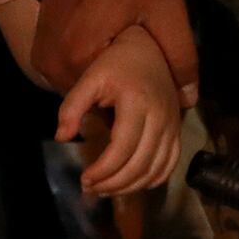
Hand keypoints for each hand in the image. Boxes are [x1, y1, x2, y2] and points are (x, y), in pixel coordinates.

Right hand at [31, 0, 198, 101]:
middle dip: (117, 99)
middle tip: (142, 85)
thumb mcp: (165, 7)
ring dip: (100, 90)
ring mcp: (43, 63)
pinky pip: (67, 79)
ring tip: (124, 76)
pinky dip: (86, 76)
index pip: (110, 108)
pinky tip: (105, 64)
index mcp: (80, 59)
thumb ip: (180, 54)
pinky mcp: (39, 56)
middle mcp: (54, 68)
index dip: (134, 104)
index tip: (153, 96)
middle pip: (92, 103)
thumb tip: (188, 99)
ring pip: (79, 93)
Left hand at [55, 23, 183, 196]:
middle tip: (92, 188)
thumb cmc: (114, 64)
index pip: (122, 148)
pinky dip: (152, 179)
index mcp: (137, 102)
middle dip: (115, 183)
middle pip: (140, 164)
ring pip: (157, 169)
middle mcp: (161, 116)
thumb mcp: (89, 79)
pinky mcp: (178, 130)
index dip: (103, 170)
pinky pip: (170, 164)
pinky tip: (132, 183)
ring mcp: (173, 125)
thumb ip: (72, 107)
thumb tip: (61, 138)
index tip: (84, 179)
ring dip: (132, 186)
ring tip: (107, 189)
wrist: (147, 49)